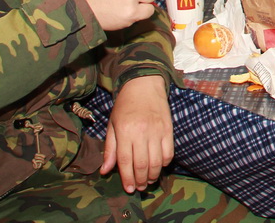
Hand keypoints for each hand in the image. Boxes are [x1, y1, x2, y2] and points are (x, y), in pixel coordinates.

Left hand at [101, 74, 172, 192]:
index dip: (127, 177)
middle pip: (142, 164)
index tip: (129, 189)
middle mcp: (141, 132)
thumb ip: (110, 149)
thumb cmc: (125, 106)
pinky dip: (164, 163)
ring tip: (148, 181)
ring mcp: (156, 131)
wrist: (144, 85)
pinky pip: (169, 152)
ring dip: (152, 175)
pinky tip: (159, 166)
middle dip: (140, 180)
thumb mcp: (113, 125)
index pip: (125, 160)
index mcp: (125, 131)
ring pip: (156, 161)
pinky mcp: (168, 129)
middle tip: (139, 188)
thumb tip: (105, 171)